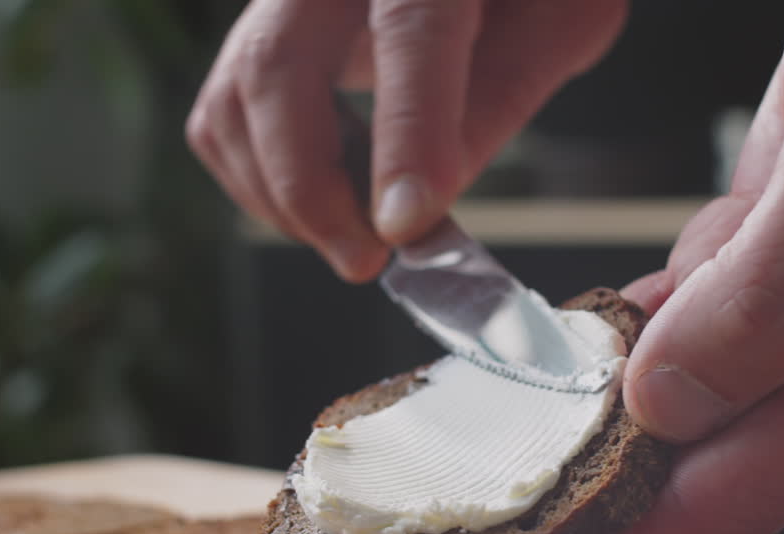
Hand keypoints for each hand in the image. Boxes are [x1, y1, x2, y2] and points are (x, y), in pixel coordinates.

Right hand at [186, 0, 625, 280]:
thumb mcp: (559, 25)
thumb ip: (497, 100)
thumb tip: (421, 207)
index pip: (410, 28)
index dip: (405, 135)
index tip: (405, 227)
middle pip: (279, 64)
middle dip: (312, 187)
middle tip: (366, 259)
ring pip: (233, 96)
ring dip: (281, 195)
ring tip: (353, 239)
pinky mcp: (260, 30)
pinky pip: (224, 113)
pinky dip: (261, 180)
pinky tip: (328, 204)